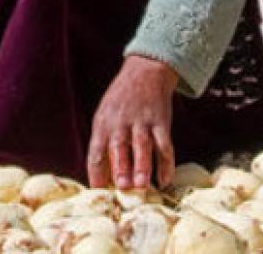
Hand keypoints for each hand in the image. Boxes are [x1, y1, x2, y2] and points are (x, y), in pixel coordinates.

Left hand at [88, 55, 177, 189]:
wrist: (145, 72)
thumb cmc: (121, 100)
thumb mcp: (105, 115)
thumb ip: (103, 143)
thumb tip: (103, 176)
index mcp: (103, 123)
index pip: (95, 151)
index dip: (96, 172)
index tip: (99, 190)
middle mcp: (121, 123)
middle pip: (119, 147)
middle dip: (121, 167)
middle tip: (123, 187)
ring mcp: (142, 121)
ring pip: (142, 146)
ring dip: (143, 165)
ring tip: (143, 185)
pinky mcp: (161, 122)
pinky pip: (165, 145)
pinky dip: (166, 163)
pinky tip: (165, 180)